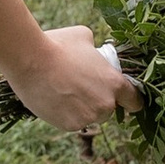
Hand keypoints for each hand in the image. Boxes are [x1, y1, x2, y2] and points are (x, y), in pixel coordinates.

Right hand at [3, 23, 140, 138]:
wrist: (29, 59)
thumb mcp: (84, 38)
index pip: (134, 101)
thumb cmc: (58, 44)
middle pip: (109, 109)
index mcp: (114, 83)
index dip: (129, 99)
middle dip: (99, 100)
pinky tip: (54, 98)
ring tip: (64, 91)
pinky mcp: (69, 125)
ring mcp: (87, 117)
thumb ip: (96, 50)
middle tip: (80, 86)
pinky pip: (72, 122)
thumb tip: (94, 52)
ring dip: (82, 108)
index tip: (122, 97)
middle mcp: (105, 105)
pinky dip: (65, 114)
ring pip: (90, 116)